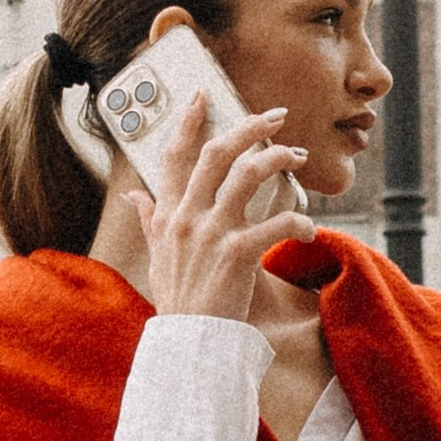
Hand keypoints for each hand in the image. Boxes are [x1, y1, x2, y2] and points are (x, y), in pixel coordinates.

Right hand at [135, 92, 306, 324]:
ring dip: (278, 158)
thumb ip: (148, 220)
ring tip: (297, 156)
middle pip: (217, 153)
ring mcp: (211, 234)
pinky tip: (308, 227)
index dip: (188, 122)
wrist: (188, 344)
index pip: (174, 157)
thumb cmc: (177, 299)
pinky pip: (276, 224)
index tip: (203, 96)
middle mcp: (187, 218)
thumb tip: (132, 196)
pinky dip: (298, 222)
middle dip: (248, 127)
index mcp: (169, 214)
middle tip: (274, 117)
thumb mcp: (156, 255)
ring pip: (248, 175)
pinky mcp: (237, 255)